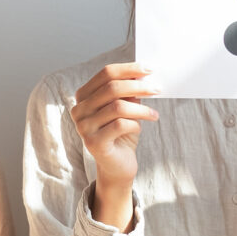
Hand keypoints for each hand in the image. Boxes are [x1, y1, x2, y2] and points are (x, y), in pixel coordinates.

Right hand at [69, 63, 156, 227]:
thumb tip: (141, 74)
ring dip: (141, 108)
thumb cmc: (121, 133)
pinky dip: (136, 124)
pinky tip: (142, 127)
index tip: (149, 70)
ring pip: (118, 106)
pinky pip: (120, 125)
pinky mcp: (93, 142)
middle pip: (112, 88)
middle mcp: (79, 110)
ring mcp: (83, 127)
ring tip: (153, 113)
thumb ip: (128, 92)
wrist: (117, 165)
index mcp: (83, 97)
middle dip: (138, 86)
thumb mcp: (125, 107)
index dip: (129, 69)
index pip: (106, 73)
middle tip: (157, 89)